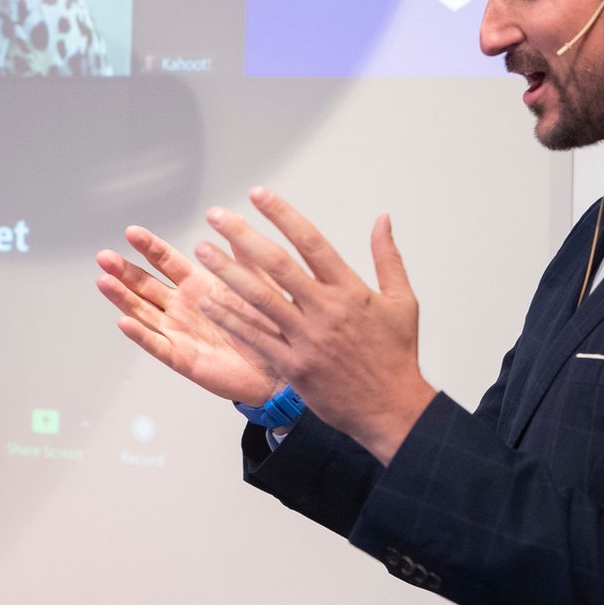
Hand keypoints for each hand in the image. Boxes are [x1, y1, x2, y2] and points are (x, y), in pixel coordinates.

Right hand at [96, 226, 285, 407]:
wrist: (278, 369)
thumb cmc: (268, 327)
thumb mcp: (258, 284)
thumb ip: (244, 256)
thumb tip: (236, 219)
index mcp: (198, 284)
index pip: (166, 260)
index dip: (148, 247)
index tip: (132, 232)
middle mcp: (182, 306)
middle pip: (145, 284)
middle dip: (124, 270)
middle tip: (105, 256)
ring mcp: (178, 332)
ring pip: (143, 311)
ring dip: (122, 297)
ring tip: (104, 281)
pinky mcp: (181, 358)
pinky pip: (157, 345)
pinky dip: (140, 334)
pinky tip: (124, 322)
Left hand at [194, 188, 431, 464]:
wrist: (392, 409)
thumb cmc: (396, 356)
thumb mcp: (401, 301)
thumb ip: (388, 257)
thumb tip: (383, 219)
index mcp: (350, 290)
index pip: (311, 241)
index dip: (283, 215)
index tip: (259, 194)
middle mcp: (325, 310)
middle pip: (277, 264)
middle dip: (243, 235)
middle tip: (217, 216)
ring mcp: (307, 339)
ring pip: (259, 298)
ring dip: (226, 272)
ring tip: (202, 251)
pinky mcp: (294, 365)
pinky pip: (255, 337)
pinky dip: (230, 318)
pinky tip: (209, 301)